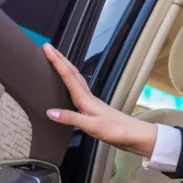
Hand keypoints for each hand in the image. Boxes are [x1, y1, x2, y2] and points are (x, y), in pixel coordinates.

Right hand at [43, 44, 157, 157]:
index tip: (47, 47)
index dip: (57, 61)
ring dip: (66, 68)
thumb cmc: (117, 130)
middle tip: (49, 47)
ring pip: (76, 79)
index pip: (68, 76)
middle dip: (60, 59)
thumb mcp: (92, 126)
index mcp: (86, 99)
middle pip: (73, 73)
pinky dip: (71, 81)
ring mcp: (92, 102)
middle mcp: (88, 97)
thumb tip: (49, 112)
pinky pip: (78, 89)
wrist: (135, 135)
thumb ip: (71, 118)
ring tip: (56, 60)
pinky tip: (70, 85)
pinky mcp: (94, 108)